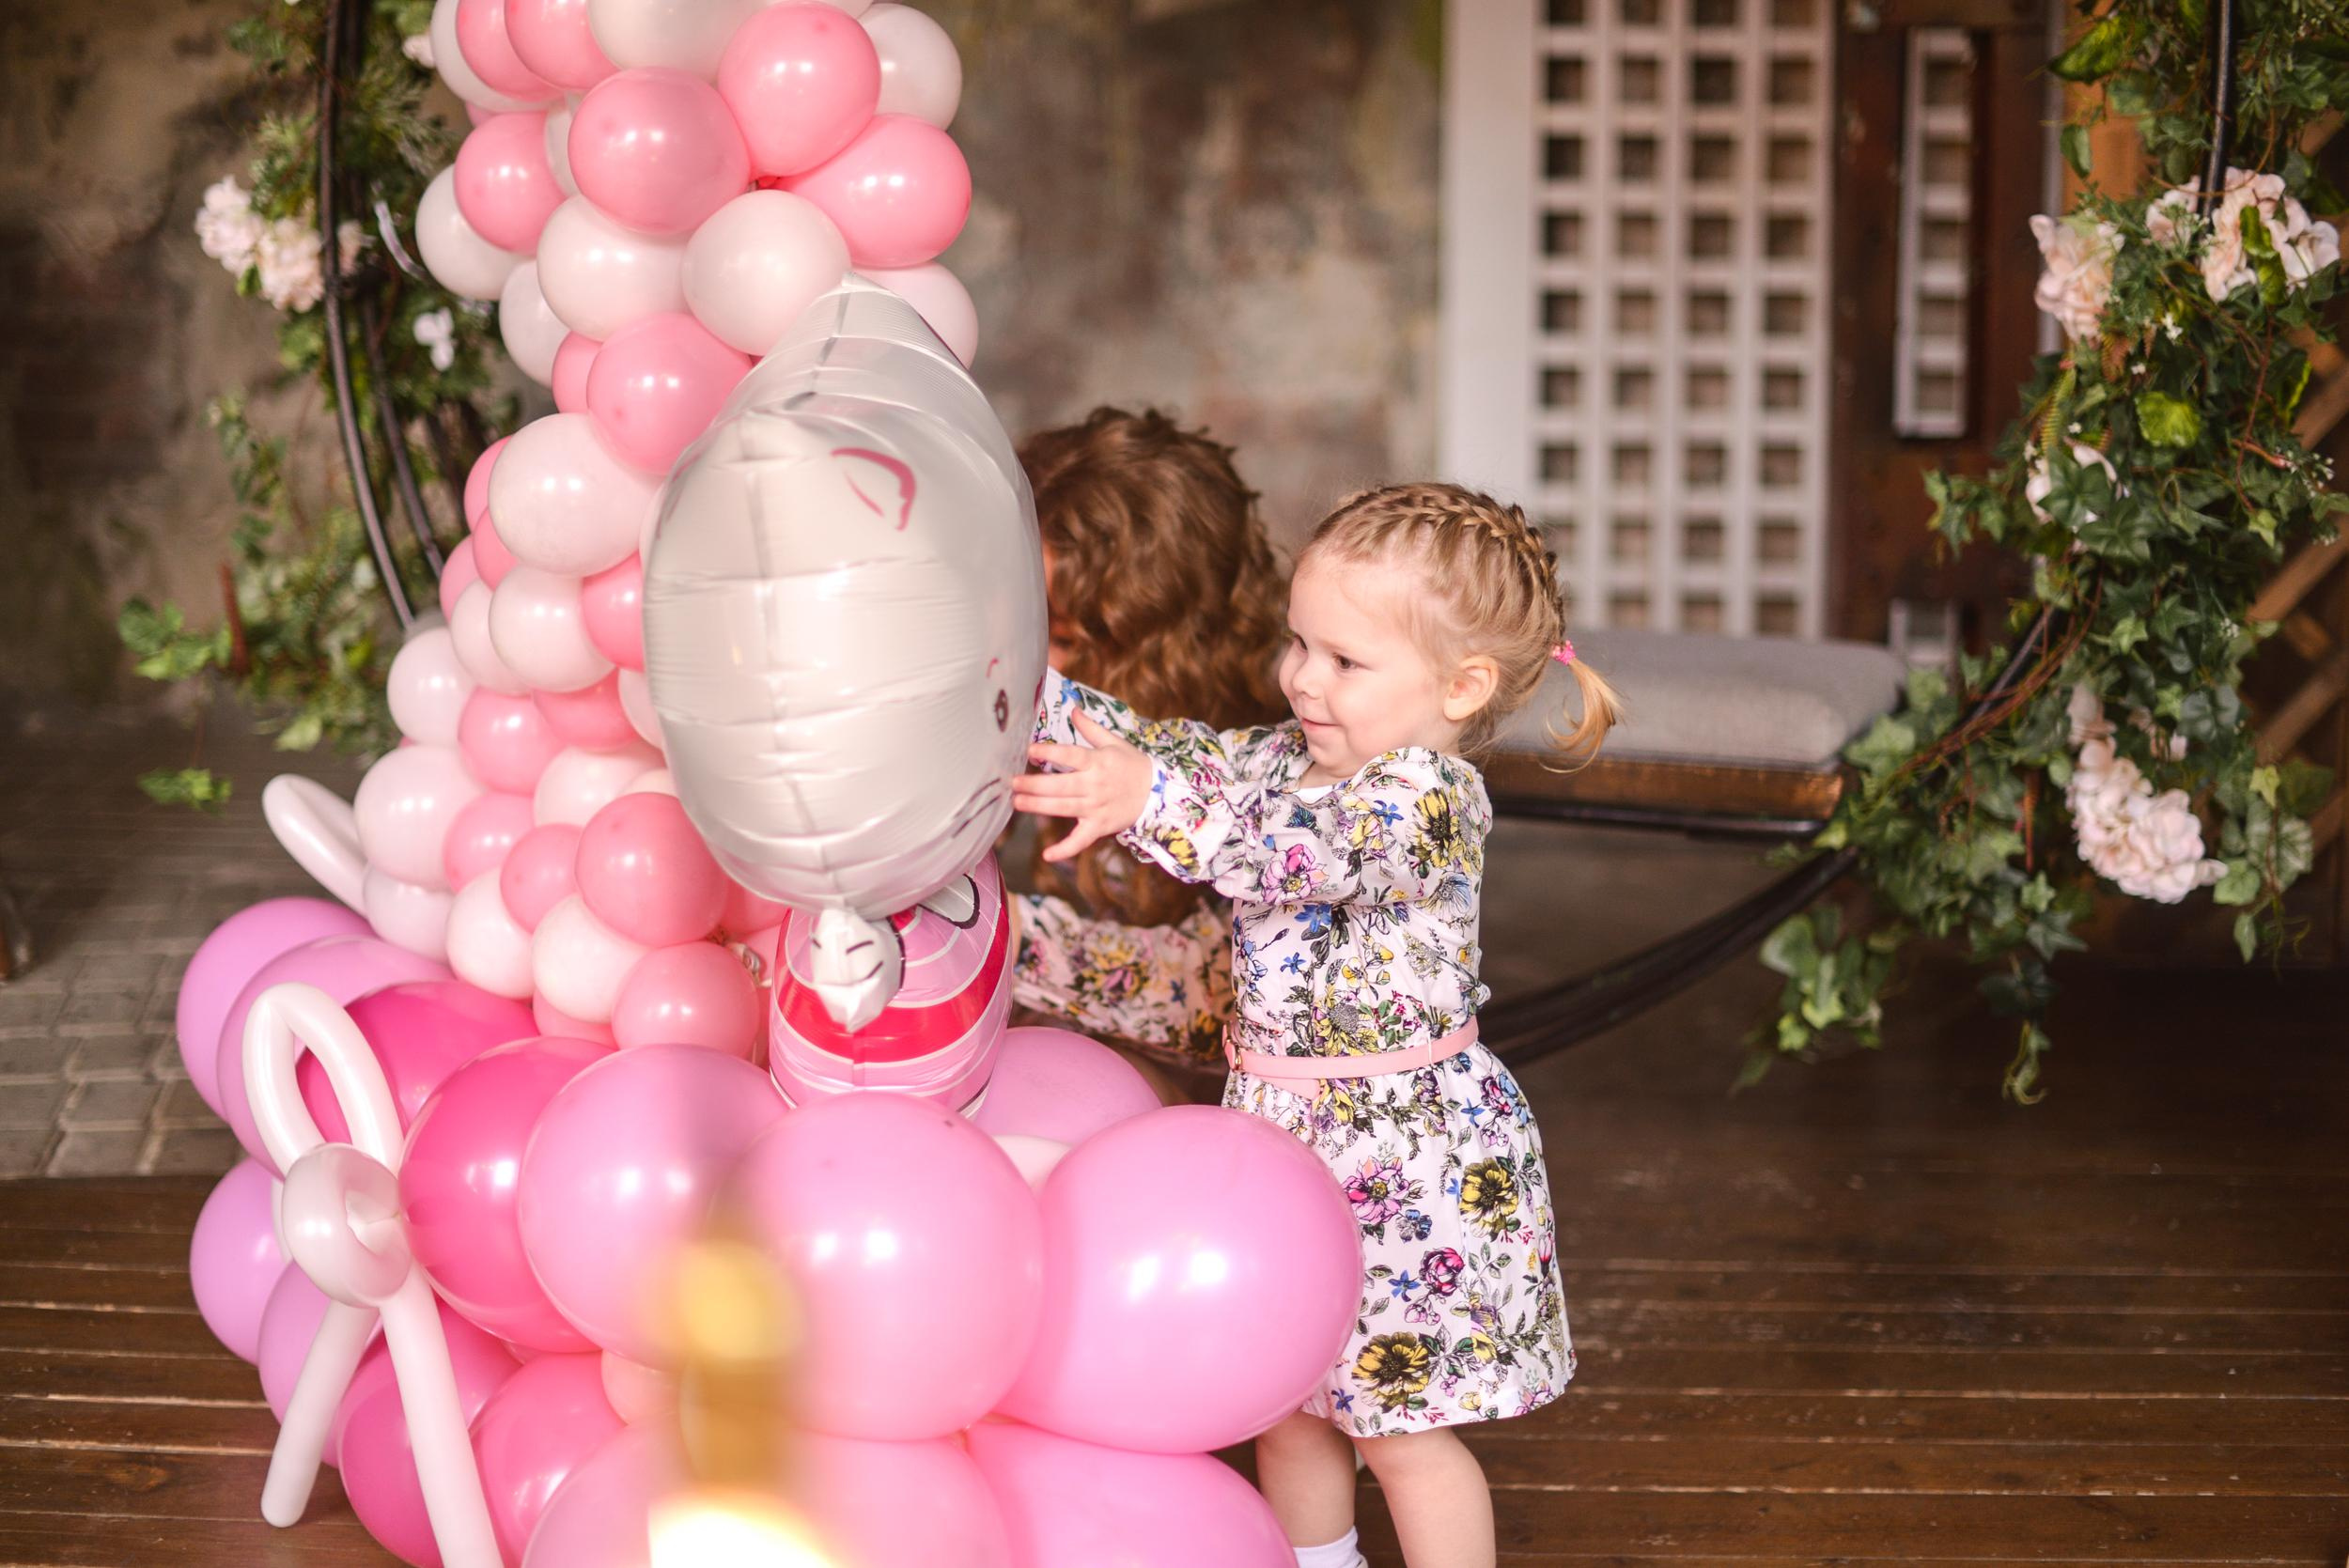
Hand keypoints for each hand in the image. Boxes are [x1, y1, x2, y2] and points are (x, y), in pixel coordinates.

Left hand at [1014, 712, 1154, 862]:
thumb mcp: (1114, 742)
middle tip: (1013, 783)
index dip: (1049, 752)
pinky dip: (1065, 849)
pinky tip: (1047, 855)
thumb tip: (1073, 709)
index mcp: (1097, 762)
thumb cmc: (1132, 765)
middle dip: (1034, 784)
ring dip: (1038, 807)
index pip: (1070, 755)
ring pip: (1063, 808)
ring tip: (1017, 803)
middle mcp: (1095, 785)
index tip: (1030, 751)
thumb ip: (1090, 728)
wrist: (1159, 793)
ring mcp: (1096, 808)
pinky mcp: (1099, 826)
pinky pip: (1080, 840)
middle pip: (1060, 785)